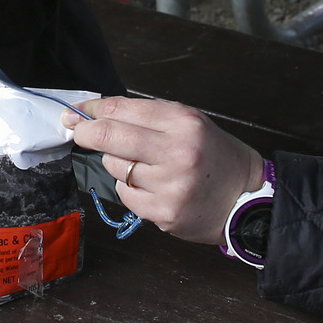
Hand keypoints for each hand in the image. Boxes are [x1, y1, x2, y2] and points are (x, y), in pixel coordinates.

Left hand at [73, 97, 264, 244]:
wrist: (245, 198)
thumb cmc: (215, 156)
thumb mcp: (190, 124)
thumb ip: (148, 117)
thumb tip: (98, 113)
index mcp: (184, 123)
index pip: (123, 109)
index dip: (92, 110)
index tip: (77, 113)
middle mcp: (177, 152)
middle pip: (110, 136)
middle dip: (86, 133)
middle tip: (78, 131)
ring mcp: (169, 186)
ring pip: (114, 167)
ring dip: (117, 163)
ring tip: (142, 165)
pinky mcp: (163, 213)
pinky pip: (125, 195)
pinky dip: (129, 188)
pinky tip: (151, 186)